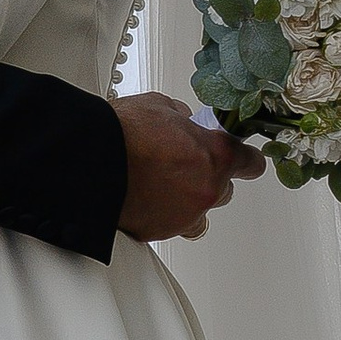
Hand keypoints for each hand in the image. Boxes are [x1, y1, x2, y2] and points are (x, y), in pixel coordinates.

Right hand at [115, 92, 263, 241]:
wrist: (89, 159)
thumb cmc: (123, 132)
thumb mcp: (162, 107)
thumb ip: (185, 119)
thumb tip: (186, 122)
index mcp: (216, 156)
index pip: (251, 163)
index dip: (245, 159)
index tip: (241, 159)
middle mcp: (207, 189)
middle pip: (225, 191)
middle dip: (209, 179)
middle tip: (185, 166)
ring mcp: (185, 214)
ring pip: (200, 214)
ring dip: (190, 202)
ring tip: (166, 188)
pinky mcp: (160, 232)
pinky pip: (172, 226)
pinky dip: (164, 216)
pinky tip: (148, 200)